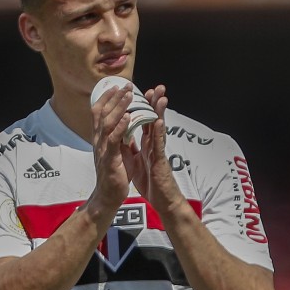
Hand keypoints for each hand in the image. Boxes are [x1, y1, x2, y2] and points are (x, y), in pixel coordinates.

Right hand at [87, 84, 132, 213]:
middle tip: (126, 85)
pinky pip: (114, 140)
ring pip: (108, 123)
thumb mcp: (116, 150)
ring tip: (129, 95)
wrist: (108, 196)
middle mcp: (98, 140)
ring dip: (119, 107)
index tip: (117, 86)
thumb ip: (118, 135)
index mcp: (100, 138)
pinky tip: (128, 117)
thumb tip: (124, 121)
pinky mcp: (110, 159)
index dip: (107, 98)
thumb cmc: (114, 173)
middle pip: (103, 113)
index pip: (99, 112)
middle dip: (115, 97)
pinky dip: (120, 127)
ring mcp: (103, 149)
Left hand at [122, 85, 188, 214]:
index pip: (145, 122)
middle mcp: (154, 146)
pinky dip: (160, 133)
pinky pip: (159, 146)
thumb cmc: (151, 183)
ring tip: (162, 97)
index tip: (142, 93)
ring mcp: (158, 152)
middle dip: (155, 104)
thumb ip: (134, 148)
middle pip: (154, 120)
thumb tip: (126, 137)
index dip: (144, 108)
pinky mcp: (160, 162)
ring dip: (161, 113)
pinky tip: (160, 121)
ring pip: (160, 129)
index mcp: (147, 145)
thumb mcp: (138, 162)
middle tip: (157, 87)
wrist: (162, 201)